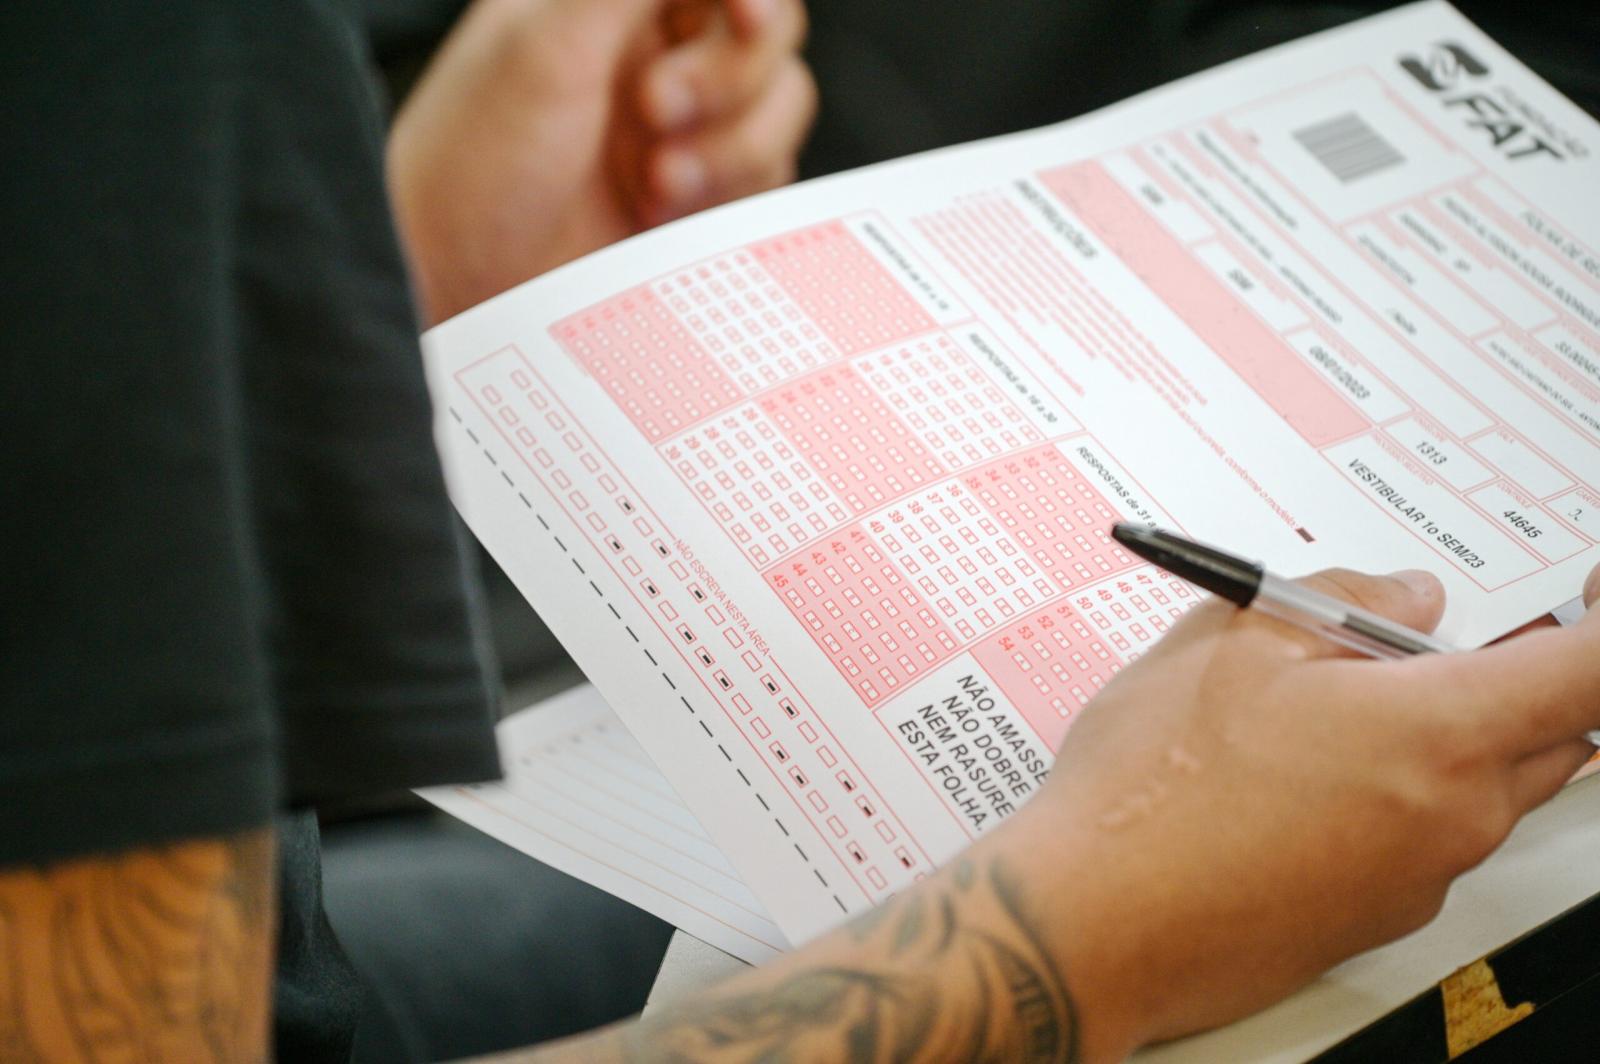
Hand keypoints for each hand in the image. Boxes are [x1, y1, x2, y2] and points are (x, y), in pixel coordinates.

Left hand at [387, 0, 814, 325]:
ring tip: (652, 183)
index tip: (742, 17)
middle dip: (725, 79)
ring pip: (782, 105)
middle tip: (654, 113)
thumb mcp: (547, 47)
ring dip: (728, 147)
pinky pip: (770, 175)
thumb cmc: (475, 165)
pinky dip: (729, 194)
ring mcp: (685, 125)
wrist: (466, 288)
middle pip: (770, 31)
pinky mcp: (704, 193)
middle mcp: (655, 51)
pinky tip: (662, 214)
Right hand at [1010, 561, 1599, 1059]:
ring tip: (1324, 706)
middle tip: (1419, 641)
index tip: (1584, 598)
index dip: (1596, 624)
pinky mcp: (1376, 918)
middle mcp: (1453, 818)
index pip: (1587, 671)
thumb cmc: (1151, 792)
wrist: (1092, 922)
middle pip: (1551, 734)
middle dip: (1513, 677)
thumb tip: (1403, 595)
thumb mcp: (1234, 639)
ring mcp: (1418, 878)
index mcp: (1439, 735)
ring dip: (1442, 736)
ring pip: (1482, 788)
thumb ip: (1345, 594)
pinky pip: (1425, 839)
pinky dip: (1395, 794)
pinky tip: (1294, 775)